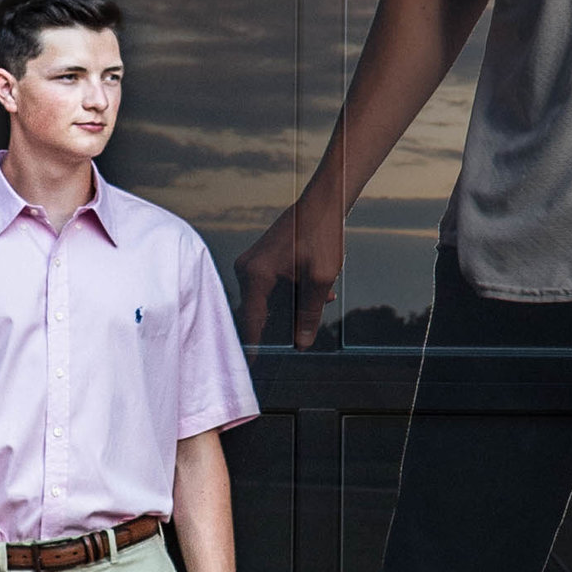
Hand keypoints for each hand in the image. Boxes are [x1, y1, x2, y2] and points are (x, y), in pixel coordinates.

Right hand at [235, 193, 344, 351]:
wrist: (324, 201)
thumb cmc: (322, 235)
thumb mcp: (321, 280)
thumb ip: (309, 315)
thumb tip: (302, 344)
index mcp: (255, 276)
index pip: (250, 322)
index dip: (253, 348)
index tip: (249, 369)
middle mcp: (246, 269)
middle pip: (258, 312)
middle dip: (283, 323)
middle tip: (301, 334)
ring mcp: (251, 263)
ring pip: (267, 300)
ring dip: (293, 306)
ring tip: (321, 298)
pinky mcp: (260, 260)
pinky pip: (270, 286)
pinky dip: (291, 292)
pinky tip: (317, 289)